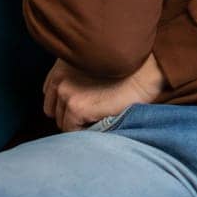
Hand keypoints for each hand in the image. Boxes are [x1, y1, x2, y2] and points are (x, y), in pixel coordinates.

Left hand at [43, 54, 165, 131]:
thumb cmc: (129, 71)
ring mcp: (66, 93)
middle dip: (71, 116)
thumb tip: (69, 103)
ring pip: (63, 122)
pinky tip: (102, 120)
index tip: (86, 106)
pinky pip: (72, 130)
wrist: (146, 72)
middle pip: (54, 111)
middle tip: (94, 114)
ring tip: (100, 116)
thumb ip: (77, 78)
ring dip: (79, 124)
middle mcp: (59, 78)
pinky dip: (86, 131)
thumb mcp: (95, 66)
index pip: (51, 95)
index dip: (67, 104)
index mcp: (62, 66)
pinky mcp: (76, 107)